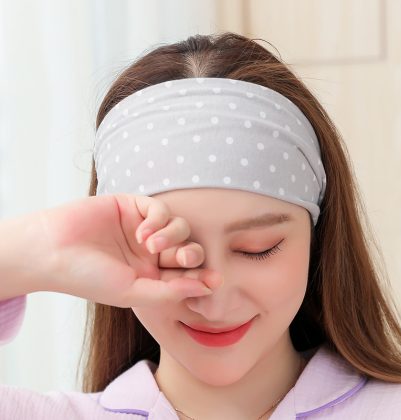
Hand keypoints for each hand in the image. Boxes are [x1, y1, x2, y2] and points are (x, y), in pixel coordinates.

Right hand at [27, 194, 222, 306]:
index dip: (202, 277)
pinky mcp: (133, 207)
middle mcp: (150, 253)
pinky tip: (142, 232)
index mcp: (151, 275)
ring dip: (172, 236)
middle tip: (185, 258)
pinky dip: (158, 220)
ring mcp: (143, 228)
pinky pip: (160, 209)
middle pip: (187, 249)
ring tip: (150, 245)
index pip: (185, 275)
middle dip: (192, 254)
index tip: (216, 280)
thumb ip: (169, 291)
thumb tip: (206, 288)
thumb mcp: (132, 291)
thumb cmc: (89, 277)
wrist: (52, 250)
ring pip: (179, 227)